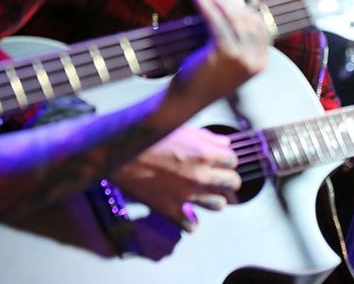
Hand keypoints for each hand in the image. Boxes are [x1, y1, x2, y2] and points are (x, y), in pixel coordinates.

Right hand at [111, 126, 239, 230]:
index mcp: (204, 154)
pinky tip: (189, 212)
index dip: (227, 159)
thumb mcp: (181, 129)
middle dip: (228, 179)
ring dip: (215, 198)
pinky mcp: (170, 209)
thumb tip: (224, 143)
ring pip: (218, 205)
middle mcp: (200, 176)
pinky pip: (191, 225)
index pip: (233, 160)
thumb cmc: (149, 139)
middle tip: (221, 177)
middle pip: (232, 183)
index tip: (222, 160)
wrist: (121, 156)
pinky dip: (192, 221)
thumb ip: (206, 138)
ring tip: (207, 193)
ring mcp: (186, 195)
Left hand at [168, 0, 269, 108]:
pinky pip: (218, 22)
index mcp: (260, 64)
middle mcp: (255, 61)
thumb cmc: (205, 80)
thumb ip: (239, 45)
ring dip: (219, 2)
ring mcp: (242, 58)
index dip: (247, 12)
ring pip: (235, 20)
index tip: (231, 4)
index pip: (261, 29)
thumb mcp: (230, 65)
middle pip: (249, 22)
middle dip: (232, 5)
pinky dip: (208, 6)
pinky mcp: (225, 54)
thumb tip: (234, 11)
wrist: (187, 101)